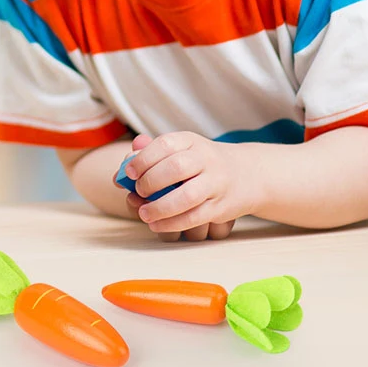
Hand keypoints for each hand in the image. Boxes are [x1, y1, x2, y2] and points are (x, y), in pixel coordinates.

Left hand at [121, 133, 254, 241]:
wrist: (248, 174)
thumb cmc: (200, 163)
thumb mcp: (180, 151)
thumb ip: (149, 157)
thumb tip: (119, 174)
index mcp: (190, 141)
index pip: (165, 145)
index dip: (143, 159)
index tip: (129, 173)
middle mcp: (205, 159)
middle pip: (176, 168)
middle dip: (151, 181)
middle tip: (138, 191)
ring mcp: (216, 183)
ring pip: (187, 196)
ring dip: (161, 207)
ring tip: (144, 213)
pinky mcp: (221, 207)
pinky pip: (195, 217)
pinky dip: (173, 223)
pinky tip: (157, 225)